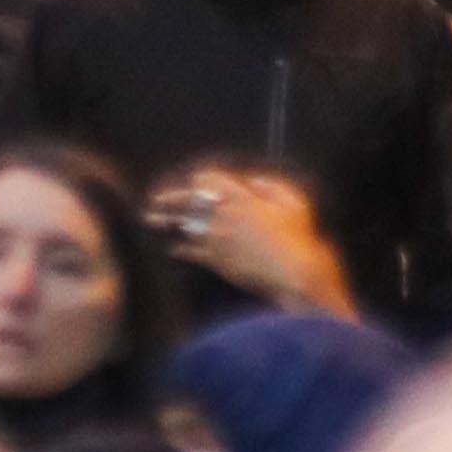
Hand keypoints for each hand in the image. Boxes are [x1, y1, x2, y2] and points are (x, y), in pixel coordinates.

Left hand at [156, 165, 350, 315]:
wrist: (294, 272)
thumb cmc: (298, 236)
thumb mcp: (293, 201)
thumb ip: (271, 186)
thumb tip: (253, 181)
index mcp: (240, 196)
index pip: (207, 179)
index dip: (199, 179)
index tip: (194, 182)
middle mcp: (223, 215)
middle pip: (187, 201)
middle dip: (169, 199)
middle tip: (155, 200)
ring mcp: (217, 239)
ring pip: (184, 225)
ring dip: (167, 221)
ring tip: (153, 220)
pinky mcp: (217, 261)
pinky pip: (192, 252)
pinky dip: (181, 249)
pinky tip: (174, 249)